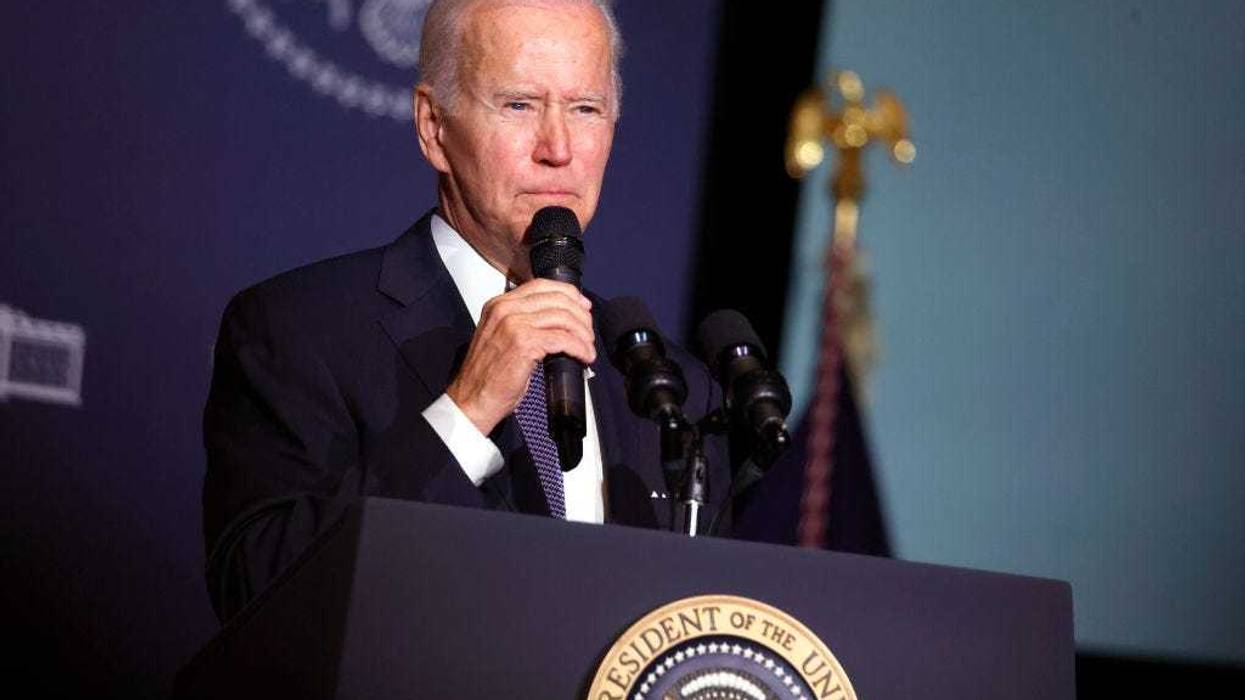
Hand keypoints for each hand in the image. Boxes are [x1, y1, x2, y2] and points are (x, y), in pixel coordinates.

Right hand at [447, 279, 594, 434]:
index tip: (583, 307)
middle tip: (588, 332)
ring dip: (583, 333)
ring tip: (588, 347)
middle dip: (581, 315)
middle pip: (557, 299)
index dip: (569, 294)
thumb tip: (557, 320)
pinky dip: (579, 347)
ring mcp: (514, 324)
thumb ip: (522, 321)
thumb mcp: (501, 337)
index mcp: (499, 304)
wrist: (472, 399)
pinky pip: (563, 339)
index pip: (541, 285)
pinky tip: (584, 356)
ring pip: (563, 317)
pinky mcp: (524, 343)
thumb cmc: (488, 375)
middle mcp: (505, 309)